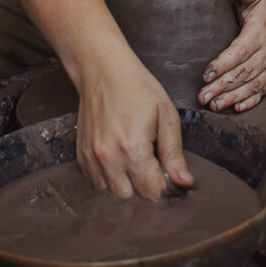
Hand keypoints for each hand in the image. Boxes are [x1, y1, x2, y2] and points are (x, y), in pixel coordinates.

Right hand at [76, 50, 194, 200]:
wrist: (103, 69)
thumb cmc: (136, 87)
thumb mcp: (165, 114)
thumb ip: (174, 153)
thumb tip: (185, 183)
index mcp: (132, 148)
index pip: (152, 192)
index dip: (163, 183)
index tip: (164, 168)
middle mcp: (108, 157)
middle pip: (130, 197)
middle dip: (143, 184)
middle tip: (148, 158)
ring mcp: (91, 157)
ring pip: (111, 192)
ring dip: (123, 182)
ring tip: (130, 155)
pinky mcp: (81, 155)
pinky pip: (95, 182)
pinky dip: (107, 175)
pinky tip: (116, 154)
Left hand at [198, 0, 265, 113]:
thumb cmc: (261, 6)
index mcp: (260, 32)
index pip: (241, 51)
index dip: (224, 63)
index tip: (207, 73)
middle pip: (244, 73)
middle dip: (222, 86)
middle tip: (203, 96)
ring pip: (252, 85)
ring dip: (232, 97)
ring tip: (214, 106)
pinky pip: (262, 91)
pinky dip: (250, 101)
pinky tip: (236, 109)